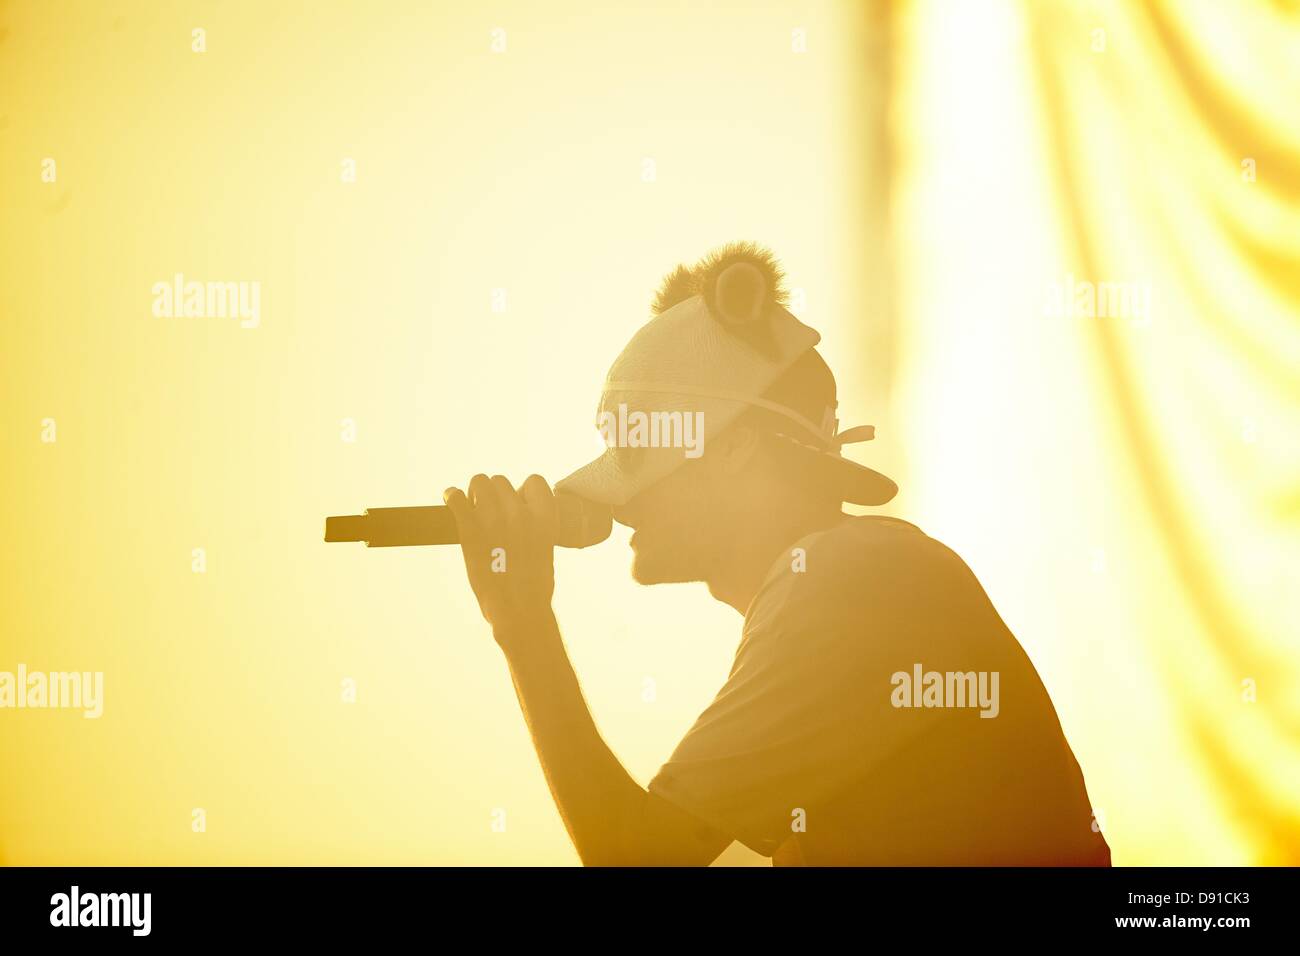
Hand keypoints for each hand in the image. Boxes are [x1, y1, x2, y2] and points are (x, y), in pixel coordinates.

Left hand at [442, 474, 558, 639]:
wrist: (518, 609)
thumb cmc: (534, 586)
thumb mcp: (545, 547)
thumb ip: (534, 525)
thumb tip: (518, 512)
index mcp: (545, 516)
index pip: (534, 481)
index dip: (523, 490)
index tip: (517, 502)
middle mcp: (520, 512)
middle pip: (501, 481)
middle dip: (494, 493)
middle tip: (488, 510)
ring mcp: (495, 518)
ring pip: (480, 482)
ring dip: (474, 492)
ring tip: (471, 506)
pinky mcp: (470, 528)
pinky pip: (455, 497)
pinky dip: (451, 496)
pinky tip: (451, 500)